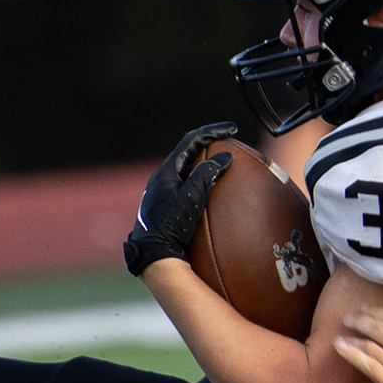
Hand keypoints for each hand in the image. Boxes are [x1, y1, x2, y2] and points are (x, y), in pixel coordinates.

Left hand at [124, 122, 236, 276]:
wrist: (151, 252)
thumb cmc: (169, 224)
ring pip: (186, 169)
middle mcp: (162, 178)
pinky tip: (210, 194)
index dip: (212, 131)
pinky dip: (200, 182)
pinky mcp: (165, 206)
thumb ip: (207, 174)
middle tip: (226, 143)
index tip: (231, 129)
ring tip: (220, 165)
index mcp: (167, 170)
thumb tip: (224, 158)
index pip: (191, 140)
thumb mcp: (191, 197)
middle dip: (207, 145)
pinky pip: (185, 186)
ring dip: (203, 164)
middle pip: (187, 152)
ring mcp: (162, 193)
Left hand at [332, 304, 382, 382]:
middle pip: (377, 328)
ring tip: (341, 335)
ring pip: (369, 346)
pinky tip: (341, 347)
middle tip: (349, 318)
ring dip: (352, 338)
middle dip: (360, 320)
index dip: (375, 311)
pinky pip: (366, 365)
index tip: (364, 309)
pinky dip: (351, 354)